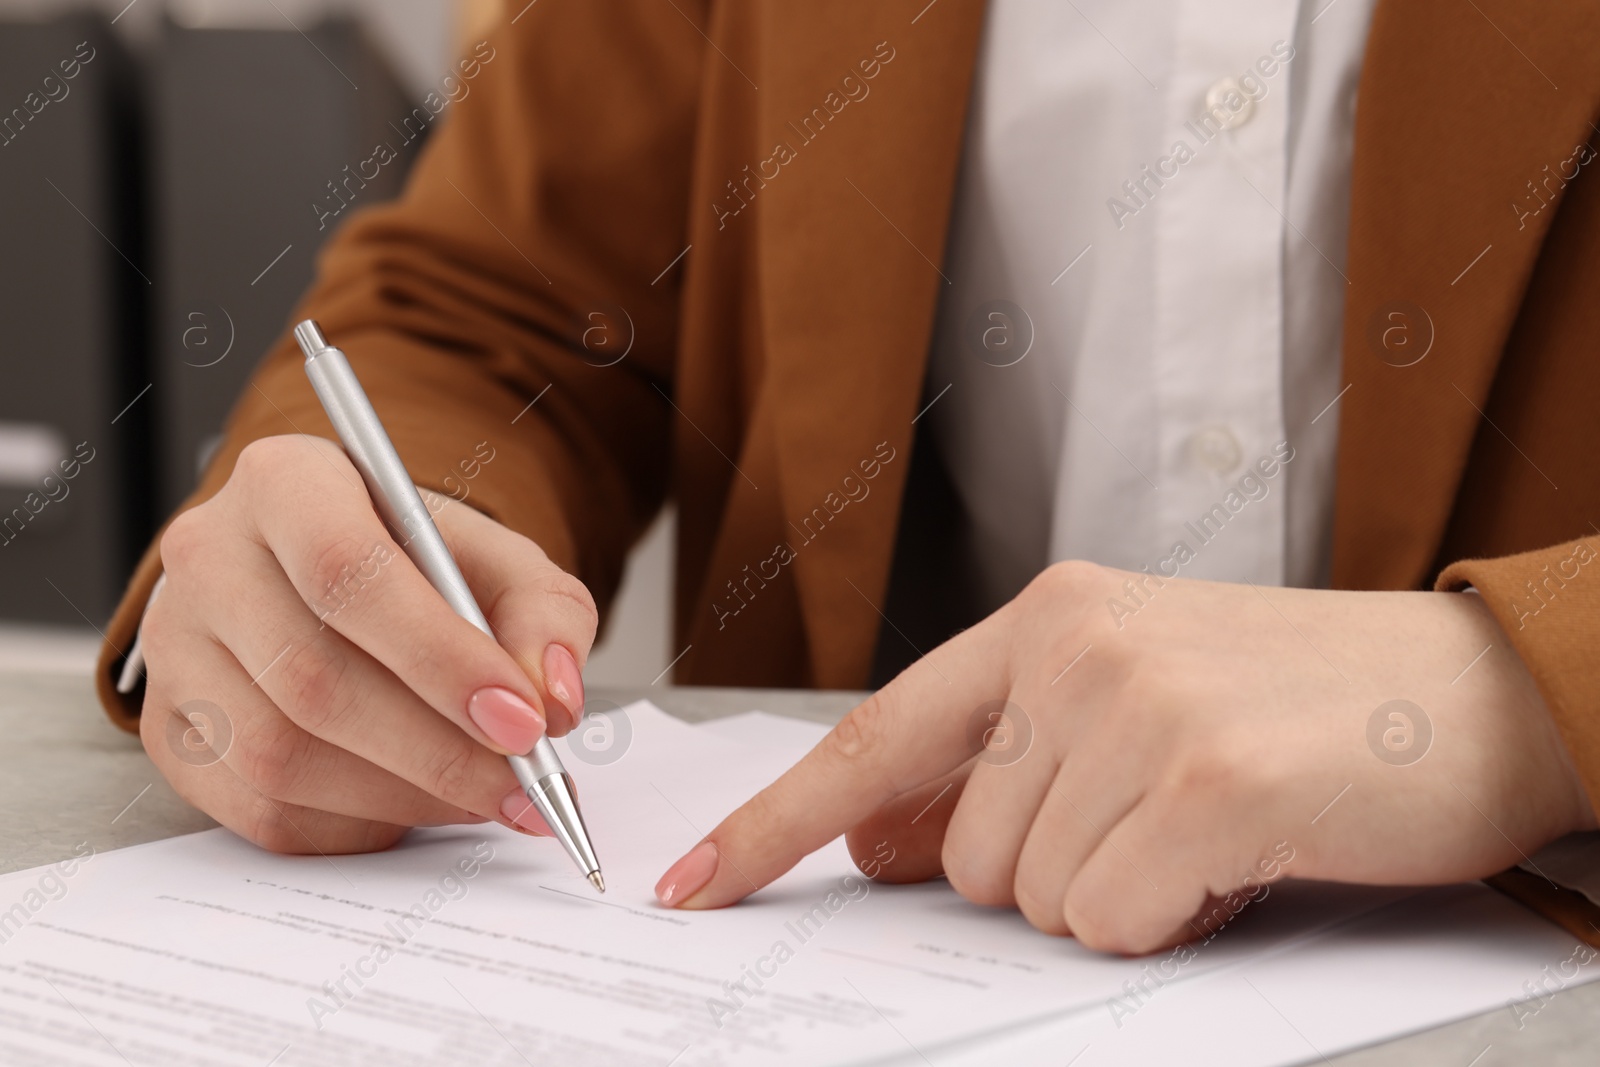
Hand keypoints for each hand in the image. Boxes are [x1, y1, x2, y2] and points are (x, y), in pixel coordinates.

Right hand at [139, 434, 597, 852]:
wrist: (338, 581)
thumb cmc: (418, 567)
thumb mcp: (498, 560)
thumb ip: (546, 616)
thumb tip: (553, 700)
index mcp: (288, 483)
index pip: (345, 571)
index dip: (440, 657)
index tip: (522, 719)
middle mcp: (210, 557)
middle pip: (314, 679)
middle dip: (439, 750)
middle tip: (524, 782)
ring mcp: (175, 649)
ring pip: (282, 758)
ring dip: (404, 795)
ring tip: (482, 793)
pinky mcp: (169, 733)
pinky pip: (261, 810)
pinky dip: (357, 825)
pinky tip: (413, 802)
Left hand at [654, 561, 1594, 952]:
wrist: (1479, 690)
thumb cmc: (1297, 705)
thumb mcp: (1129, 711)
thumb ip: (999, 767)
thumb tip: (884, 847)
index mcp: (1047, 617)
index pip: (875, 734)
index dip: (777, 820)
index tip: (692, 884)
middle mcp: (1076, 646)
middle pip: (960, 853)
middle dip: (1046, 875)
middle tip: (1157, 828)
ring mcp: (1137, 710)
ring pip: (1029, 896)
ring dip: (1115, 897)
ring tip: (1207, 831)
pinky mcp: (1204, 784)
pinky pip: (1110, 920)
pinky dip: (1168, 922)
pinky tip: (1238, 858)